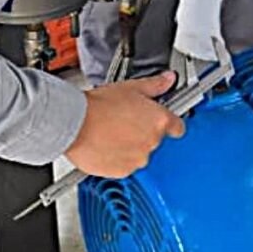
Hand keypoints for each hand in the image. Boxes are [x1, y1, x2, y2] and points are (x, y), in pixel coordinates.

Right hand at [65, 72, 184, 178]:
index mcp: (160, 121)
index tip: (163, 122)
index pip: (178, 127)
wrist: (75, 124)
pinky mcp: (122, 171)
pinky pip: (125, 166)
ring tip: (113, 133)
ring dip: (131, 146)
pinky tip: (106, 145)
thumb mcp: (132, 88)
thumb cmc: (100, 106)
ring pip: (140, 154)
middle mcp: (152, 142)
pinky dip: (118, 159)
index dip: (170, 124)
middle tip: (126, 123)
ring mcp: (137, 158)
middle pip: (155, 139)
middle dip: (144, 132)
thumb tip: (168, 79)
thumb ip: (155, 85)